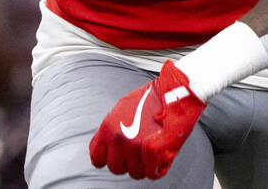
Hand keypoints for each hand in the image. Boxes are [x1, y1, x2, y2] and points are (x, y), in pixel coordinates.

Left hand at [89, 60, 205, 179]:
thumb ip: (112, 129)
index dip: (102, 160)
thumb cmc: (149, 99)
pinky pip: (151, 174)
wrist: (171, 92)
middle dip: (124, 164)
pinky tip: (158, 159)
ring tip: (147, 153)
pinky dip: (155, 169)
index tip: (106, 161)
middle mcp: (119, 140)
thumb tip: (107, 145)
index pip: (97, 155)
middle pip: (115, 168)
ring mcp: (136, 148)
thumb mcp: (121, 109)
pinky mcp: (154, 154)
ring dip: (141, 166)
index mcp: (108, 128)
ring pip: (134, 173)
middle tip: (132, 155)